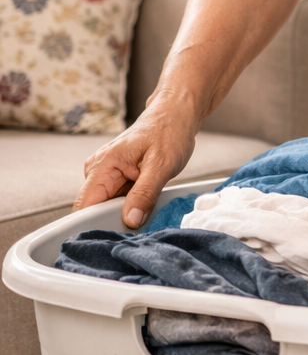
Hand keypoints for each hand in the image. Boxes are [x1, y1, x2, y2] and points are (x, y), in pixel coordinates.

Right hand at [73, 97, 197, 228]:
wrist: (175, 115)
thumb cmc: (169, 131)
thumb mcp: (161, 165)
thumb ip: (144, 194)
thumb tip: (130, 220)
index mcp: (103, 165)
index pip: (84, 206)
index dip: (93, 226)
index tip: (111, 239)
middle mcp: (98, 170)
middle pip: (94, 210)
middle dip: (112, 222)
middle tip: (137, 230)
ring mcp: (106, 174)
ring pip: (106, 208)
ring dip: (122, 216)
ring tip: (144, 213)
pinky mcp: (116, 178)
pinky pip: (116, 201)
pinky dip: (129, 208)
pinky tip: (143, 206)